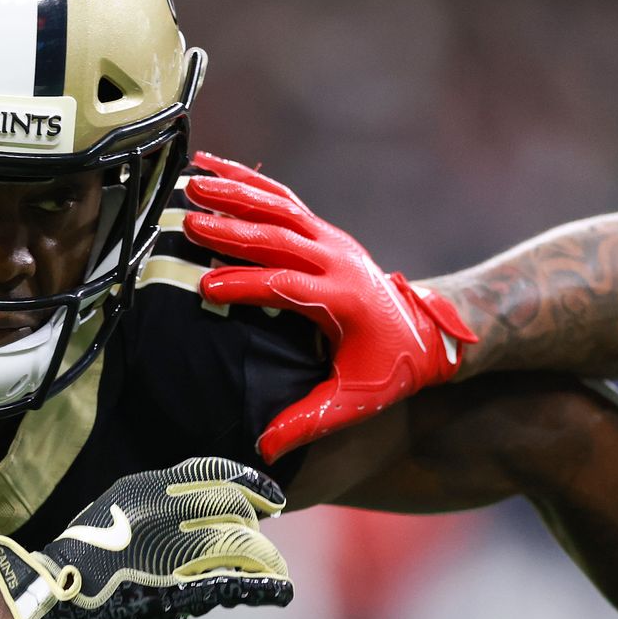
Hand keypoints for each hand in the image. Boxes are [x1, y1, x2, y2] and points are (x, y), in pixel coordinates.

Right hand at [0, 457, 292, 618]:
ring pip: (242, 547)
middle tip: (266, 539)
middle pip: (234, 509)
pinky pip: (234, 585)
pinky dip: (264, 588)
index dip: (251, 482)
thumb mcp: (115, 512)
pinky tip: (279, 592)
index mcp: (147, 488)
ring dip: (267, 559)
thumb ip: (155, 510)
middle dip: (256, 525)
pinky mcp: (178, 591)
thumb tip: (192, 514)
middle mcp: (164, 512)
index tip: (272, 497)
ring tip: (277, 571)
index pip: (213, 472)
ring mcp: (172, 552)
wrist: (48, 599)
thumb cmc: (80, 560)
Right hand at [183, 153, 476, 462]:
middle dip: (232, 230)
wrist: (429, 330)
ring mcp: (331, 239)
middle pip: (279, 238)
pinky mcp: (323, 230)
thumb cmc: (390, 368)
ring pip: (278, 208)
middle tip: (188, 224)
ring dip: (234, 194)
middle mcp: (338, 261)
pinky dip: (247, 181)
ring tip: (190, 184)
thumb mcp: (356, 401)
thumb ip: (310, 421)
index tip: (205, 288)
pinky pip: (282, 199)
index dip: (246, 286)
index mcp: (343, 301)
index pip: (287, 287)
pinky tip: (211, 167)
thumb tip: (264, 450)